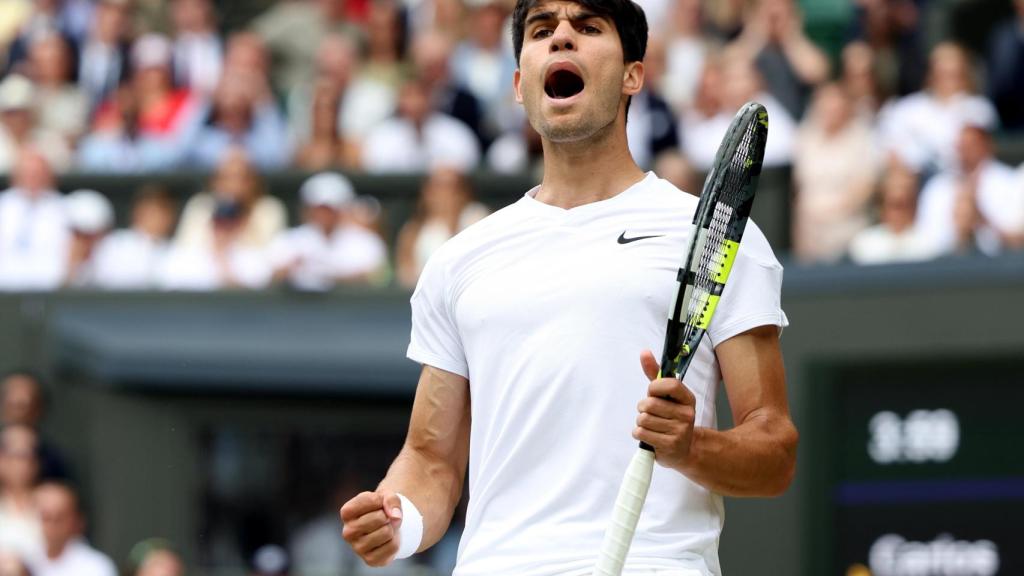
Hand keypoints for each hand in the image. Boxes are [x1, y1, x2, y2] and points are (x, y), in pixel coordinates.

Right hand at [339, 489, 403, 566]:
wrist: (386, 526)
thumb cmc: (381, 508)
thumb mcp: (386, 495)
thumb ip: (391, 499)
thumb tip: (395, 516)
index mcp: (346, 513)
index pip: (370, 500)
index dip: (381, 500)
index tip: (379, 503)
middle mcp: (348, 532)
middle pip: (379, 518)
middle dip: (387, 516)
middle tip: (384, 519)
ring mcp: (357, 548)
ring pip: (386, 533)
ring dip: (392, 528)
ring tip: (385, 529)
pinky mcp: (370, 560)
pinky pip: (392, 546)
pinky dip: (395, 541)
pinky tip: (387, 540)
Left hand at [632, 350, 696, 471]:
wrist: (684, 448)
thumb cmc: (670, 417)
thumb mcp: (666, 395)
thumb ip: (655, 373)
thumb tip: (644, 352)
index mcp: (687, 399)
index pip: (670, 384)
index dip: (654, 388)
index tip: (653, 393)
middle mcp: (687, 414)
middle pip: (650, 404)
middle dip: (643, 408)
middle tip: (650, 413)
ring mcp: (680, 431)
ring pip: (643, 419)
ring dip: (641, 422)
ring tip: (651, 425)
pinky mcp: (670, 445)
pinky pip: (641, 433)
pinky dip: (639, 434)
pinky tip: (650, 435)